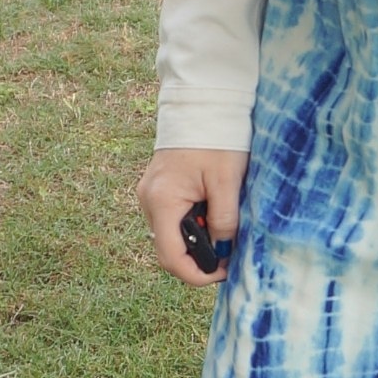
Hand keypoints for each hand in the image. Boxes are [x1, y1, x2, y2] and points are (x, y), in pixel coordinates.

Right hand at [137, 147, 246, 287]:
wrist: (202, 103)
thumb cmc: (215, 138)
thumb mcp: (227, 181)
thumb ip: (225, 220)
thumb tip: (223, 251)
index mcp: (162, 201)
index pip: (170, 257)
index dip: (196, 274)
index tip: (223, 273)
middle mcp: (149, 200)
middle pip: (169, 248)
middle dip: (198, 257)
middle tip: (228, 251)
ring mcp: (150, 194)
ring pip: (170, 234)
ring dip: (196, 240)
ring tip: (223, 227)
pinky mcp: (158, 188)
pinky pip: (172, 218)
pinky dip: (191, 224)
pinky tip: (212, 212)